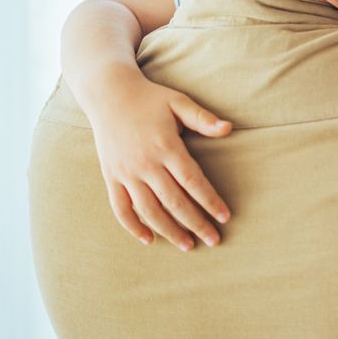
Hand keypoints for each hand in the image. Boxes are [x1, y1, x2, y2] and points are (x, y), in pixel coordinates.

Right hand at [90, 72, 232, 250]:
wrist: (108, 93)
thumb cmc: (150, 98)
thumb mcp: (178, 102)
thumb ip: (203, 118)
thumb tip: (229, 128)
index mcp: (165, 145)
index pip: (192, 181)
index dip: (210, 201)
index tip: (225, 217)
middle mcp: (145, 163)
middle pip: (174, 201)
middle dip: (196, 223)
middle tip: (214, 240)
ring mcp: (125, 172)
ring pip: (149, 210)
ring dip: (169, 231)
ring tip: (188, 245)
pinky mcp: (110, 176)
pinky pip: (120, 208)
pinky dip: (133, 226)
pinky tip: (149, 240)